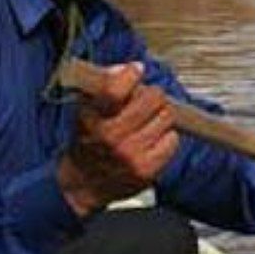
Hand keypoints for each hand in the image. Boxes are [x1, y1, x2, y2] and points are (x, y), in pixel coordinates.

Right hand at [56, 62, 179, 216]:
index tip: (135, 71)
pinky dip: (166, 138)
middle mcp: (110, 137)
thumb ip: (105, 85)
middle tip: (145, 103)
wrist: (82, 184)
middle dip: (152, 95)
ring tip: (146, 124)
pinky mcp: (146, 170)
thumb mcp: (86, 109)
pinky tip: (151, 141)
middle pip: (153, 97)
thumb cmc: (88, 141)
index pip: (113, 90)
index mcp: (92, 118)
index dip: (130, 75)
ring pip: (167, 115)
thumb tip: (130, 69)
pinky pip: (172, 139)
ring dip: (160, 116)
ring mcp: (129, 155)